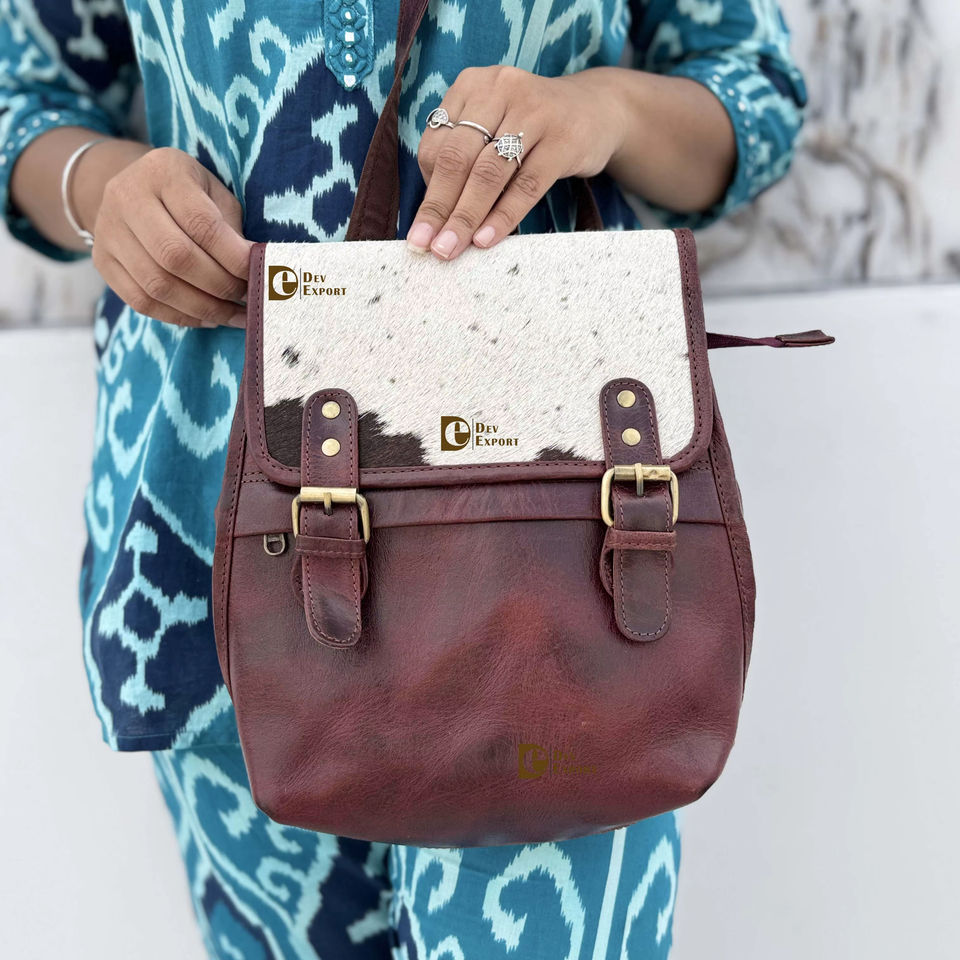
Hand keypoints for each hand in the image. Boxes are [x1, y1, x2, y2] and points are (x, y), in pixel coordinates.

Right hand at [82, 145, 251, 327]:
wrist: (132, 188)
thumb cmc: (188, 193)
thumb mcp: (214, 192)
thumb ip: (232, 227)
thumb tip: (256, 271)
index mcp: (163, 171)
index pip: (200, 223)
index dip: (233, 257)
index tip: (259, 274)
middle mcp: (126, 197)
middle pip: (175, 257)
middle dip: (220, 286)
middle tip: (249, 298)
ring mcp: (108, 231)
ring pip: (157, 285)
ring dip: (203, 308)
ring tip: (234, 315)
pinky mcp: (102, 261)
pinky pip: (141, 301)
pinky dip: (180, 317)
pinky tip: (207, 318)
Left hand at [406, 66, 625, 259]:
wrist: (598, 110)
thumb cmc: (532, 128)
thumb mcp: (493, 127)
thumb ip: (465, 157)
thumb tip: (433, 217)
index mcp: (472, 85)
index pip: (437, 144)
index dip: (428, 190)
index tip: (422, 229)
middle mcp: (499, 89)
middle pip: (458, 158)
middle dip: (438, 208)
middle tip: (424, 246)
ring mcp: (534, 112)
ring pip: (488, 173)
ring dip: (465, 217)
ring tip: (449, 249)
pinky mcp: (563, 139)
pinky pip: (526, 185)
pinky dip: (503, 216)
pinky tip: (486, 239)